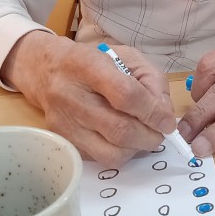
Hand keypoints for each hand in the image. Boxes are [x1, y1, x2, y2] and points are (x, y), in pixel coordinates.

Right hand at [1, 31, 175, 165]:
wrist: (46, 70)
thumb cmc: (92, 61)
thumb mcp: (126, 56)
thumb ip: (151, 79)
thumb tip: (164, 112)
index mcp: (87, 65)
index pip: (125, 95)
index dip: (152, 112)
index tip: (167, 121)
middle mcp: (71, 95)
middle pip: (119, 129)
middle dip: (149, 136)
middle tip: (160, 133)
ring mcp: (64, 122)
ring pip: (110, 152)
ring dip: (137, 149)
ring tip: (144, 137)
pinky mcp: (62, 141)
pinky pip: (99, 159)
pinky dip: (120, 154)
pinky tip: (124, 140)